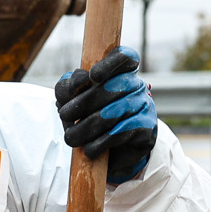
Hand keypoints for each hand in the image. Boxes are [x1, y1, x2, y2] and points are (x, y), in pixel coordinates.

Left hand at [55, 46, 157, 184]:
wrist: (115, 154)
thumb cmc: (92, 122)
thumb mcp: (75, 103)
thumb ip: (69, 89)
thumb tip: (73, 84)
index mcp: (122, 72)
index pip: (124, 57)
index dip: (109, 64)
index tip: (92, 77)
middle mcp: (137, 85)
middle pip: (110, 86)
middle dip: (82, 103)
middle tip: (63, 115)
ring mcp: (144, 105)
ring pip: (113, 111)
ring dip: (86, 127)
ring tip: (70, 138)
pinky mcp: (147, 129)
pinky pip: (121, 132)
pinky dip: (101, 142)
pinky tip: (89, 149)